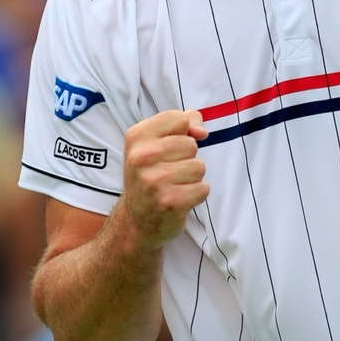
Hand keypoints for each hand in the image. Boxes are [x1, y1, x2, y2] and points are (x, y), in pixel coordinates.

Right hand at [121, 109, 209, 248]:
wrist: (136, 221)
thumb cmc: (152, 175)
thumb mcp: (157, 142)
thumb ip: (184, 124)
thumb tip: (201, 132)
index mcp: (136, 137)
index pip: (179, 119)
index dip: (183, 133)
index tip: (169, 148)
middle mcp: (141, 158)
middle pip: (191, 144)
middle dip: (187, 158)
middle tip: (168, 172)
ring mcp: (154, 181)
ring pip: (199, 167)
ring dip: (192, 178)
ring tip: (173, 186)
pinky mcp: (170, 202)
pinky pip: (203, 188)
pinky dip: (196, 194)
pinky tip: (179, 199)